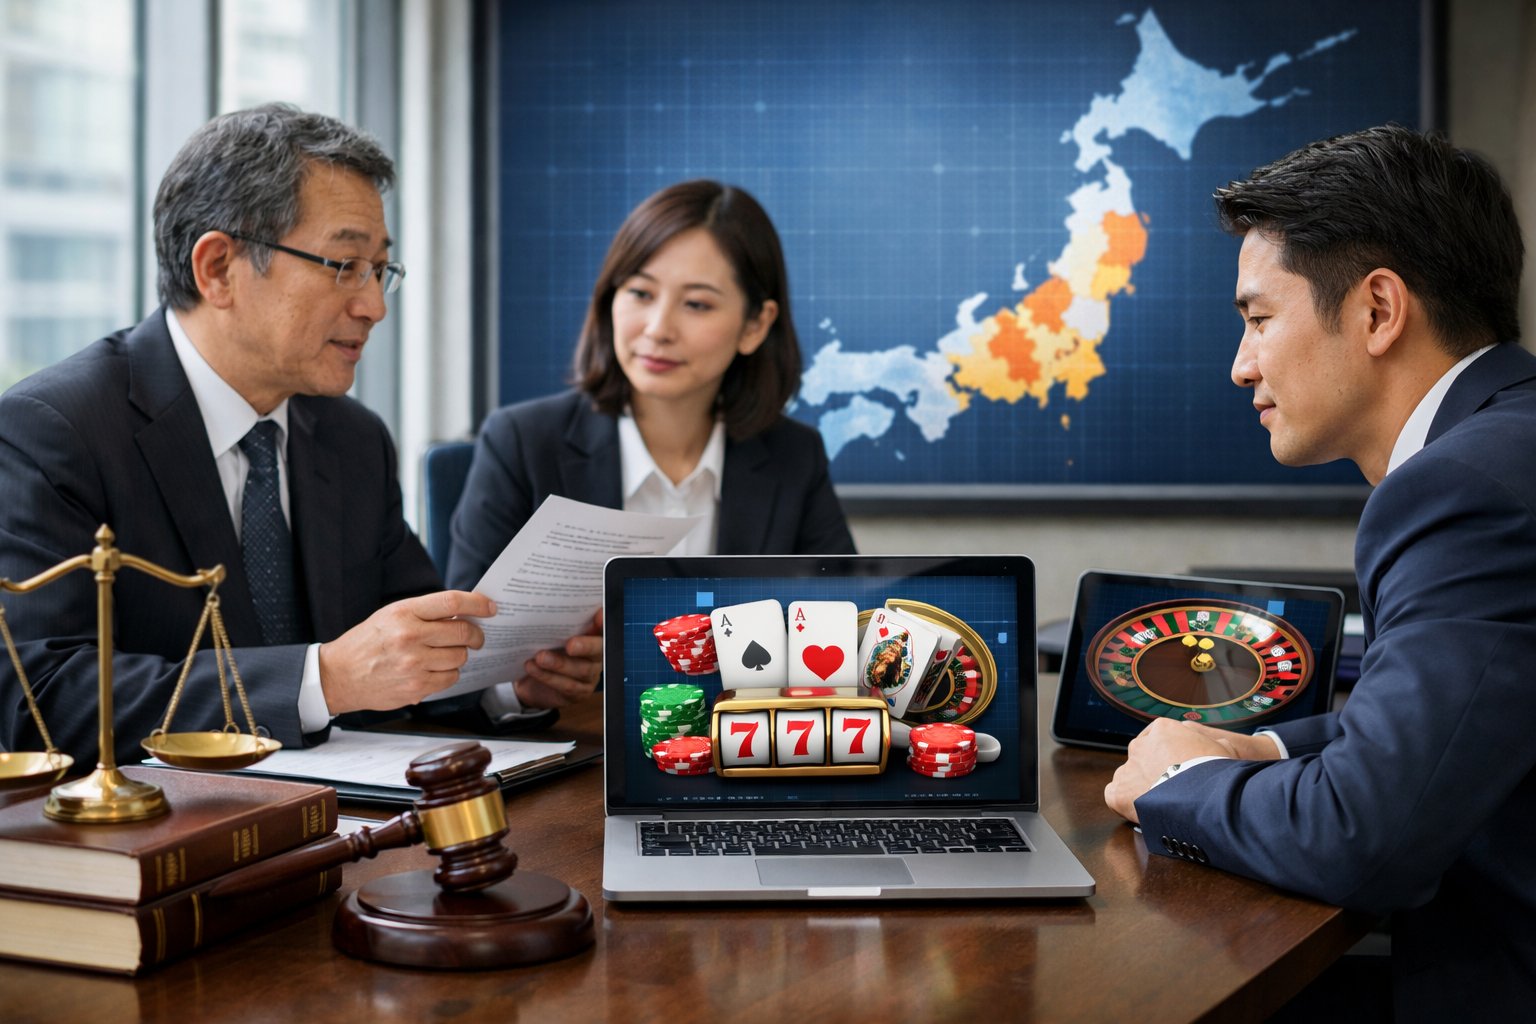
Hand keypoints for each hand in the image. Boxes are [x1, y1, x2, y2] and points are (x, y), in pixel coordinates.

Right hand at [318, 590, 495, 713]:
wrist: (339, 675)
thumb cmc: (368, 642)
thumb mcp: (391, 616)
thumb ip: (425, 613)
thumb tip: (464, 614)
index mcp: (404, 612)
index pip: (452, 603)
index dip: (478, 603)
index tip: (490, 607)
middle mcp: (409, 636)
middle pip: (463, 633)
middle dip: (476, 635)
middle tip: (476, 637)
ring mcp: (413, 664)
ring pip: (460, 657)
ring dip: (459, 655)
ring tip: (443, 654)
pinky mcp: (416, 687)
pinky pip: (450, 678)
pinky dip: (449, 674)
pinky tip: (435, 669)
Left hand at [515, 607, 603, 708]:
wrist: (530, 681)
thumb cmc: (545, 650)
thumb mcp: (550, 634)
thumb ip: (558, 622)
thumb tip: (554, 601)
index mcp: (594, 636)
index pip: (604, 628)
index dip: (604, 623)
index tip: (599, 615)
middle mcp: (597, 656)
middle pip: (599, 651)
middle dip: (586, 646)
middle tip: (570, 644)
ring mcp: (590, 676)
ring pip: (580, 670)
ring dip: (559, 664)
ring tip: (539, 657)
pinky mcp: (579, 693)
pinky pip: (566, 686)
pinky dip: (548, 677)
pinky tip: (532, 668)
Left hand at [1103, 719, 1280, 823]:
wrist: (1204, 796)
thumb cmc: (1218, 772)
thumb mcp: (1222, 747)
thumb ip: (1211, 744)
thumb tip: (1219, 747)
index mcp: (1162, 729)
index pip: (1160, 740)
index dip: (1170, 757)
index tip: (1178, 770)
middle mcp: (1139, 745)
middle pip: (1143, 758)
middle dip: (1155, 772)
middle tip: (1172, 791)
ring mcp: (1126, 768)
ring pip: (1129, 777)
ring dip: (1141, 789)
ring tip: (1161, 805)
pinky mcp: (1118, 792)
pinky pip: (1116, 796)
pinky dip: (1126, 805)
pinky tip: (1143, 812)